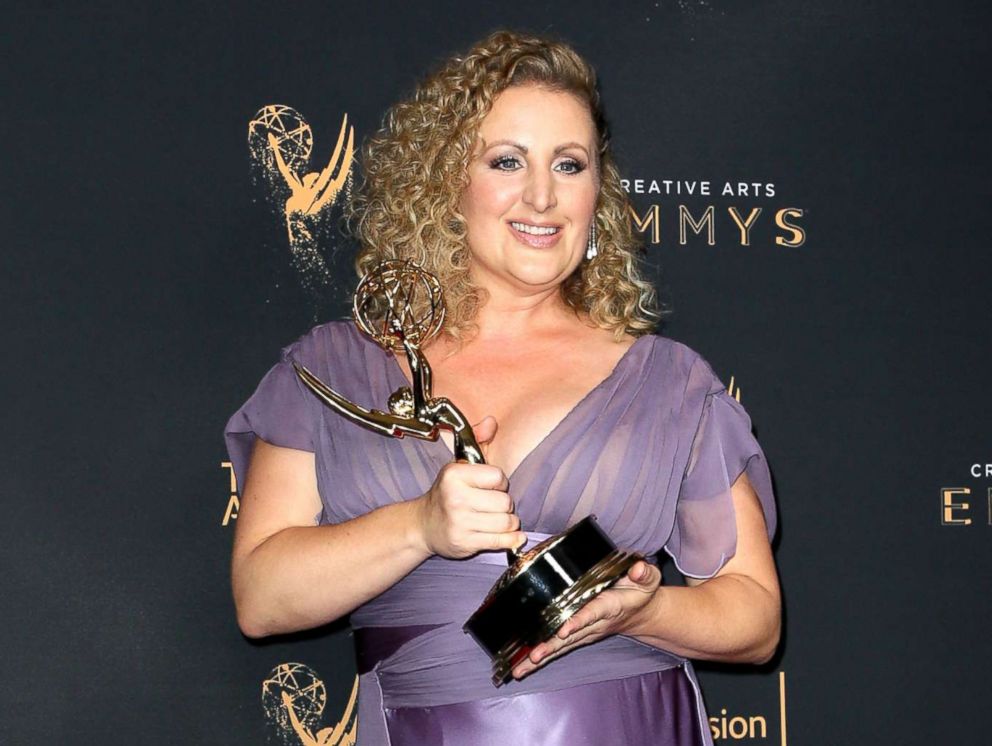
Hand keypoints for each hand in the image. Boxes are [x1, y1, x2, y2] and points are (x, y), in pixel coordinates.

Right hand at [415, 417, 525, 558]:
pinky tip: (512, 535)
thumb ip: (478, 440)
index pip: (498, 477)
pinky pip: (501, 541)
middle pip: (505, 502)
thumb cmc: (447, 492)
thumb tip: (491, 421)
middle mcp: (456, 499)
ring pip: (506, 522)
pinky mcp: (465, 543)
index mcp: (454, 475)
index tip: (490, 486)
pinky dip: (512, 539)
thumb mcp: (459, 464)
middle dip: (504, 504)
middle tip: (493, 504)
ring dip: (509, 522)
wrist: (424, 525)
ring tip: (499, 519)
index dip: (499, 482)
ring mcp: (460, 523)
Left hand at [511, 560, 662, 678]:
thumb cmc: (640, 590)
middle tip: (533, 657)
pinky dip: (542, 657)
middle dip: (551, 647)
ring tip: (521, 668)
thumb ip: (644, 573)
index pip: (592, 614)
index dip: (579, 621)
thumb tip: (636, 569)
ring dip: (542, 656)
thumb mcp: (648, 578)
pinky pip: (560, 647)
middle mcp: (595, 623)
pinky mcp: (580, 635)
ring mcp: (587, 631)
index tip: (565, 629)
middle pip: (571, 637)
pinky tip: (523, 666)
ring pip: (562, 645)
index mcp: (609, 606)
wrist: (642, 612)